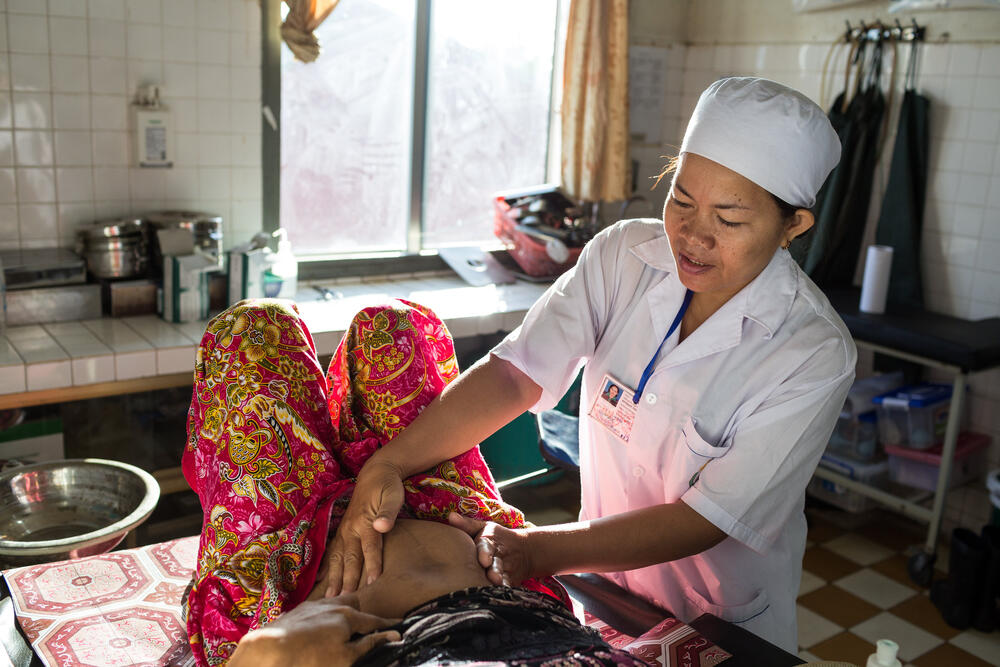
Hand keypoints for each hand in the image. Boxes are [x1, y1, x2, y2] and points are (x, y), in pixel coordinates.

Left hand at [229, 595, 400, 666]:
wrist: (267, 652)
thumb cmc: (309, 658)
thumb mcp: (345, 658)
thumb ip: (369, 644)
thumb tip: (393, 636)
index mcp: (348, 616)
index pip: (374, 620)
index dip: (388, 625)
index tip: (399, 627)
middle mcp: (332, 605)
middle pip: (355, 605)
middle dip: (365, 614)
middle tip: (373, 624)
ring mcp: (312, 606)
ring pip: (335, 605)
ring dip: (345, 613)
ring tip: (348, 623)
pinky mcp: (296, 612)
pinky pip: (319, 610)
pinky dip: (328, 616)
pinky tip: (323, 625)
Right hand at [322, 459, 405, 595]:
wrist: (376, 472)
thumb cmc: (387, 486)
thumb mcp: (393, 495)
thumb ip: (388, 512)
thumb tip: (382, 526)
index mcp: (365, 521)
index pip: (370, 547)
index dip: (373, 566)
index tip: (373, 583)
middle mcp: (351, 528)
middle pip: (350, 557)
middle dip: (348, 579)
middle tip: (345, 600)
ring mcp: (345, 530)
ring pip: (338, 557)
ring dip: (334, 577)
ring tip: (331, 596)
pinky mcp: (343, 530)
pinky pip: (332, 551)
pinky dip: (327, 565)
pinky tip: (321, 579)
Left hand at [447, 512, 531, 586]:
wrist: (525, 550)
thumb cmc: (496, 538)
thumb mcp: (483, 527)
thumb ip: (467, 524)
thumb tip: (450, 516)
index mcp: (489, 542)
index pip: (486, 547)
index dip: (485, 554)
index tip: (484, 561)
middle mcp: (498, 557)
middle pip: (497, 564)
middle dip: (495, 571)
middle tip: (492, 577)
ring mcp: (505, 570)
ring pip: (503, 577)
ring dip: (500, 582)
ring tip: (497, 587)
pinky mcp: (510, 581)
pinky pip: (508, 586)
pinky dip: (505, 591)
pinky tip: (500, 596)